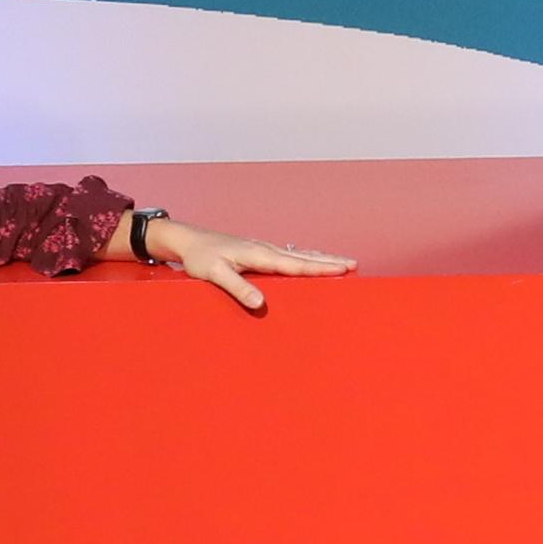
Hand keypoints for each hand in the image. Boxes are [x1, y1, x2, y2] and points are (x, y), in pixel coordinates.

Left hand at [154, 222, 356, 312]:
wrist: (188, 240)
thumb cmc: (199, 257)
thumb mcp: (214, 274)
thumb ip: (237, 287)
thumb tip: (259, 303)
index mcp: (258, 255)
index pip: (295, 264)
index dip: (320, 267)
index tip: (343, 269)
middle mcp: (264, 249)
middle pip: (303, 256)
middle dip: (329, 260)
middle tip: (354, 264)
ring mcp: (262, 249)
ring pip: (298, 254)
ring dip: (320, 257)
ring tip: (341, 262)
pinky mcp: (258, 251)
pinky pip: (288, 255)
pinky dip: (305, 257)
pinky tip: (310, 258)